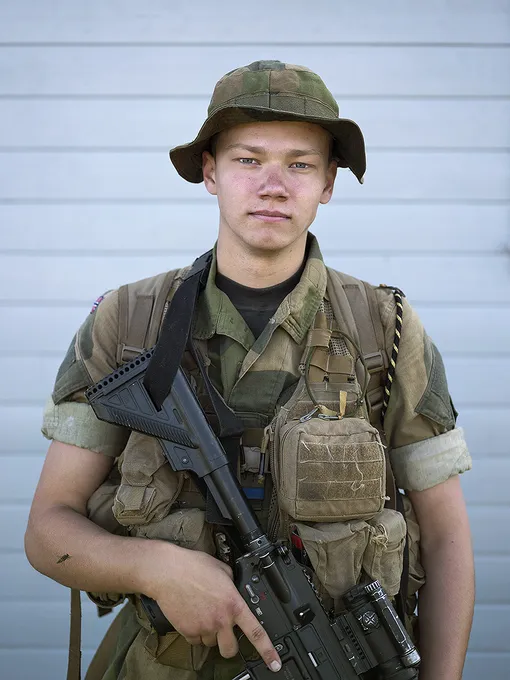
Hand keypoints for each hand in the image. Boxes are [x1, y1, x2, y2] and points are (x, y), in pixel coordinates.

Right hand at [145, 542, 281, 671]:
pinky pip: (195, 640)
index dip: (267, 650)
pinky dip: (195, 632)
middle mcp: (220, 619)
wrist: (168, 572)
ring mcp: (203, 628)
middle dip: (229, 644)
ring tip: (202, 613)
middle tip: (225, 633)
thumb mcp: (222, 569)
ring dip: (210, 634)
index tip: (274, 663)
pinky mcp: (188, 631)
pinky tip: (192, 615)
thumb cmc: (193, 567)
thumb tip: (234, 589)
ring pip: (211, 643)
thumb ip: (232, 584)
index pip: (255, 632)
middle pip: (231, 649)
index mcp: (233, 604)